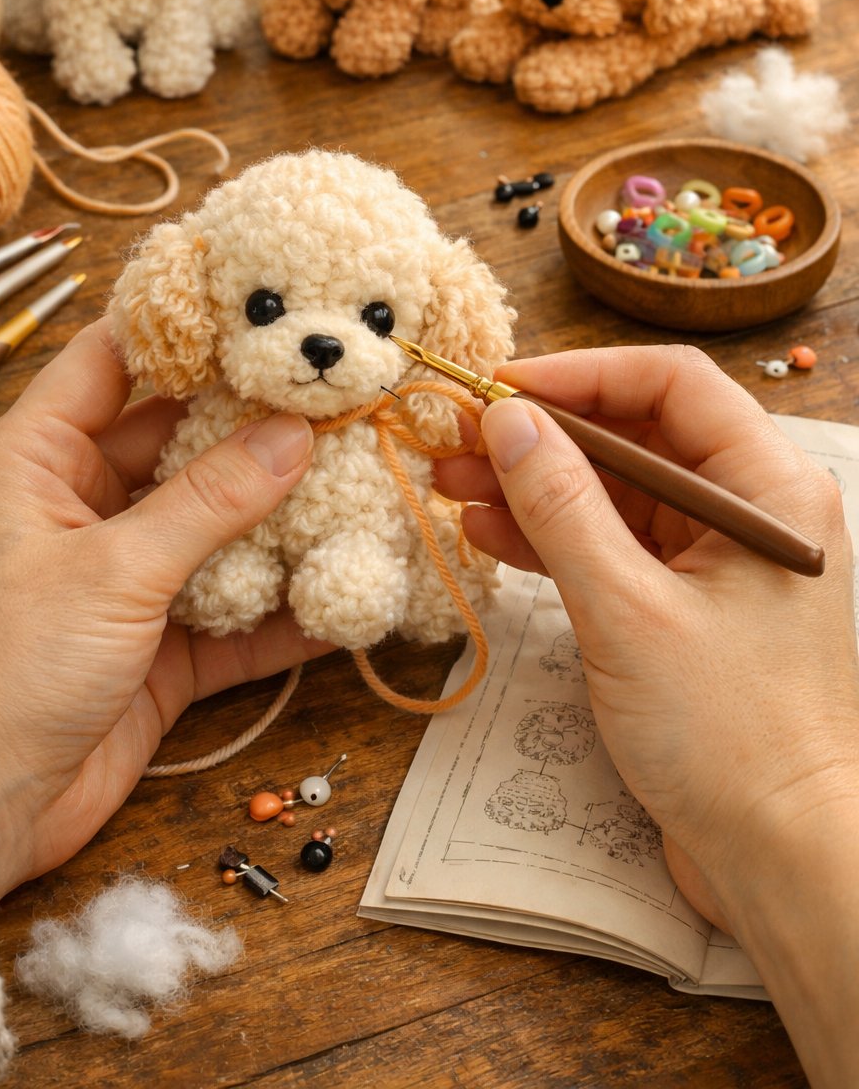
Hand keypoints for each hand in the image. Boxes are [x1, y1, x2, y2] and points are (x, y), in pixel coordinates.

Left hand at [0, 318, 326, 916]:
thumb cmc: (6, 665)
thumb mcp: (114, 568)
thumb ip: (211, 501)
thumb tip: (295, 436)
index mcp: (37, 459)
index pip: (111, 362)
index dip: (180, 328)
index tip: (261, 300)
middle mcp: (80, 507)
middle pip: (181, 444)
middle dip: (258, 428)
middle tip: (342, 396)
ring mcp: (122, 579)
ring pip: (216, 529)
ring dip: (283, 517)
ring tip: (366, 478)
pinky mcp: (156, 648)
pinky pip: (234, 613)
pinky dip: (285, 608)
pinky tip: (350, 591)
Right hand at [435, 345, 858, 936]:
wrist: (784, 861)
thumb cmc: (730, 736)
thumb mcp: (627, 609)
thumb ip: (561, 507)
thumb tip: (506, 419)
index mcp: (770, 489)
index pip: (671, 385)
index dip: (579, 376)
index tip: (498, 388)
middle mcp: (751, 511)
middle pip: (638, 435)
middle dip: (544, 436)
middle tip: (458, 439)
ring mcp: (720, 562)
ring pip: (617, 494)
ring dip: (537, 487)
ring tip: (453, 485)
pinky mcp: (689, 610)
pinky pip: (616, 548)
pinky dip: (556, 540)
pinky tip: (492, 534)